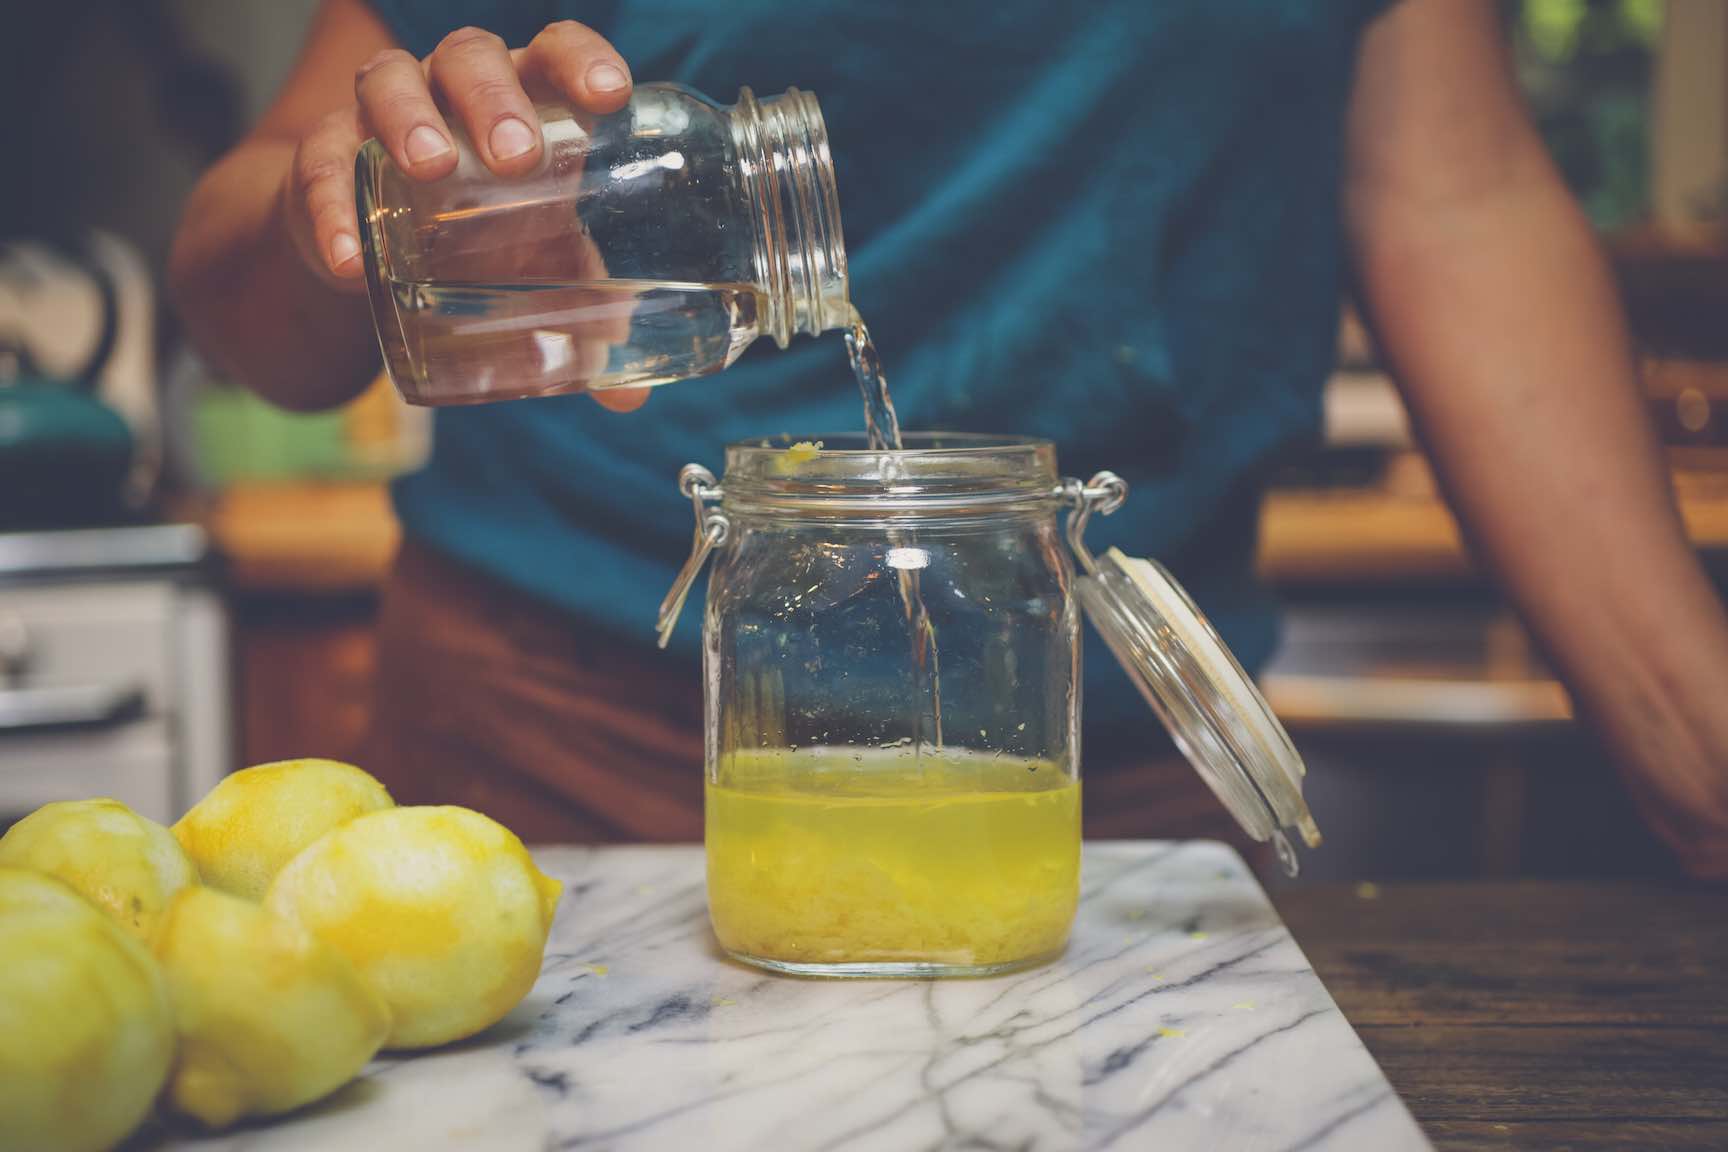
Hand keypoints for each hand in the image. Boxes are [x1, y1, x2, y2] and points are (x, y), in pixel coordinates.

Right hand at [279, 22, 648, 409]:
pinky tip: (348, 257)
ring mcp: (384, 117)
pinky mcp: (325, 159)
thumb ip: (589, 318)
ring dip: (411, 120)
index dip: (582, 62)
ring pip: (390, 84)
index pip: (556, 53)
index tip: (610, 96)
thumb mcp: (542, 268)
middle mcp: (454, 90)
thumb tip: (629, 404)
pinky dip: (333, 209)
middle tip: (516, 157)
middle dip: (494, 100)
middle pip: (472, 60)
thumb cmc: (485, 237)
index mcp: (527, 100)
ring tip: (432, 168)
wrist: (376, 249)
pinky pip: (322, 167)